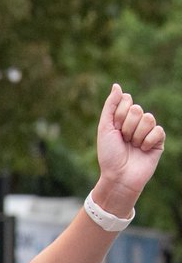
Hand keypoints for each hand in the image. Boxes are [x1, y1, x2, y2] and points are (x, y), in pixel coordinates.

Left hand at [95, 84, 165, 210]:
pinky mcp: (158, 140)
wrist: (118, 177)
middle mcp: (136, 122)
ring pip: (148, 118)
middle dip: (126, 127)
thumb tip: (117, 85)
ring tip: (132, 147)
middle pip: (137, 109)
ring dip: (136, 135)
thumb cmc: (109, 155)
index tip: (114, 130)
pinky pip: (157, 130)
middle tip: (123, 141)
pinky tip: (142, 151)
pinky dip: (147, 142)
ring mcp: (148, 131)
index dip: (119, 115)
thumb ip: (110, 106)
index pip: (127, 100)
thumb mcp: (105, 128)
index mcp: (123, 118)